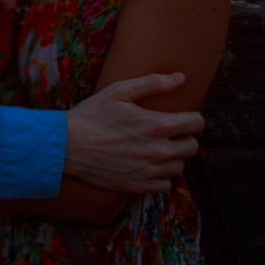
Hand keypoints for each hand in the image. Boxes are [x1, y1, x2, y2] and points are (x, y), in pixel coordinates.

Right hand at [63, 73, 203, 193]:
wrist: (67, 145)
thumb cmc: (92, 114)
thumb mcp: (119, 90)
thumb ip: (153, 83)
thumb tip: (181, 78)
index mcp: (157, 125)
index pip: (197, 123)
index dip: (191, 118)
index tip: (181, 117)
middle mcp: (158, 150)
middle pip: (192, 147)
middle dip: (184, 137)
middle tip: (168, 133)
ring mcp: (148, 171)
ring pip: (180, 167)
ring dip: (172, 157)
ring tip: (155, 148)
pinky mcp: (138, 186)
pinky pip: (165, 185)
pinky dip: (160, 176)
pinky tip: (147, 165)